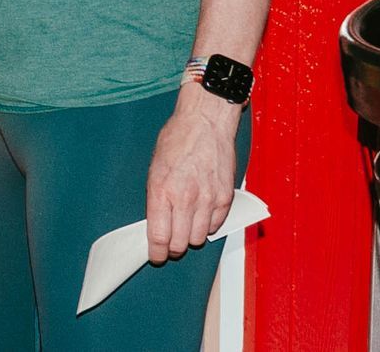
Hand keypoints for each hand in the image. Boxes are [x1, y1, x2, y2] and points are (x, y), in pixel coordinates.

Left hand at [144, 85, 240, 263]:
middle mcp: (185, 199)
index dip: (156, 252)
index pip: (159, 236)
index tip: (156, 256)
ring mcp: (207, 199)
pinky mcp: (225, 198)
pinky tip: (201, 215)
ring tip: (185, 227)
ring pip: (198, 238)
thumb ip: (157, 197)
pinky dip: (207, 226)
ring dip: (191, 237)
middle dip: (172, 248)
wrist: (205, 122)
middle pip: (179, 243)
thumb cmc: (176, 140)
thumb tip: (157, 223)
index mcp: (161, 190)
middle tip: (170, 244)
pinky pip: (216, 225)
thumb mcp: (154, 167)